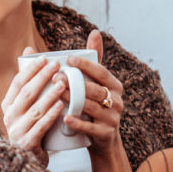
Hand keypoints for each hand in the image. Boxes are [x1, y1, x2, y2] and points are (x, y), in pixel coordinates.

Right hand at [2, 47, 65, 167]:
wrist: (30, 161)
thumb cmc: (33, 127)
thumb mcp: (28, 105)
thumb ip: (30, 81)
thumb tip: (28, 50)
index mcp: (8, 105)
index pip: (18, 82)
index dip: (31, 69)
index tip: (46, 58)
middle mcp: (9, 116)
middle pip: (26, 93)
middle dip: (42, 77)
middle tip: (57, 65)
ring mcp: (16, 131)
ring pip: (34, 109)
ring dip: (50, 95)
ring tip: (63, 84)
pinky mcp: (27, 144)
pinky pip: (40, 127)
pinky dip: (51, 116)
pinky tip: (62, 107)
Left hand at [53, 30, 124, 154]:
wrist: (102, 140)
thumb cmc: (94, 105)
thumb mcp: (97, 83)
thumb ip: (95, 59)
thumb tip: (94, 31)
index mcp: (114, 85)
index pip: (100, 71)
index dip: (85, 64)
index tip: (67, 59)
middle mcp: (117, 100)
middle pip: (95, 89)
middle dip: (75, 83)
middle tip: (55, 77)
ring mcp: (113, 118)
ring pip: (91, 107)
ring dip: (73, 100)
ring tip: (56, 94)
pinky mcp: (106, 134)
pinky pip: (90, 128)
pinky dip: (77, 123)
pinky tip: (64, 118)